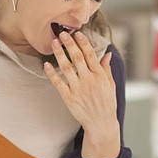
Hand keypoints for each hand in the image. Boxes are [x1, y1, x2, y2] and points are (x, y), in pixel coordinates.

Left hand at [44, 31, 120, 157]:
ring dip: (59, 54)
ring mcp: (78, 89)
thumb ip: (106, 69)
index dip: (83, 43)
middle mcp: (89, 81)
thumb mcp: (111, 85)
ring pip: (67, 67)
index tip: (77, 33)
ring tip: (54, 43)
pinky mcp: (69, 98)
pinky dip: (52, 73)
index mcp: (100, 76)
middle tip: (62, 33)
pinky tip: (46, 64)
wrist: (101, 123)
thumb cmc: (107, 104)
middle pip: (77, 58)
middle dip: (69, 44)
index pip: (90, 55)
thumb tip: (107, 53)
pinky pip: (58, 83)